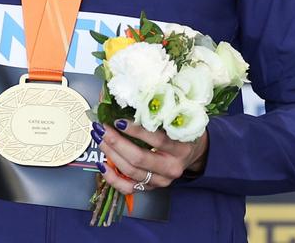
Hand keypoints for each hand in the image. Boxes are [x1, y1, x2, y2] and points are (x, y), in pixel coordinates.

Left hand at [93, 119, 207, 195]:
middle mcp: (171, 168)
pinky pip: (127, 188)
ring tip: (100, 140)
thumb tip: (130, 106)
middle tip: (103, 129)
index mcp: (181, 149)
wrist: (194, 153)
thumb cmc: (183, 133)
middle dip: (116, 142)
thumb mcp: (179, 122)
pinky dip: (112, 178)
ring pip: (130, 171)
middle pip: (139, 158)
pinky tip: (103, 164)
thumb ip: (160, 117)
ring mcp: (161, 181)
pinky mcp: (151, 188)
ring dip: (111, 154)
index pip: (157, 140)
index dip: (135, 131)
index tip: (118, 120)